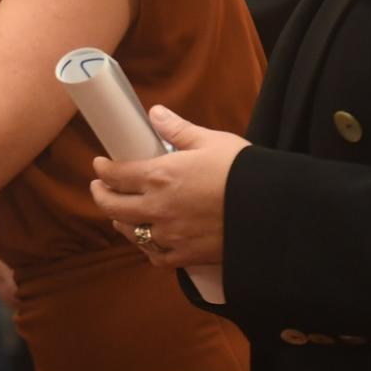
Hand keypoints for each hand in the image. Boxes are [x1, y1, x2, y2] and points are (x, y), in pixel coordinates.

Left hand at [90, 106, 246, 268]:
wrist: (271, 211)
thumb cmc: (243, 172)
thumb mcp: (211, 141)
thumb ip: (178, 130)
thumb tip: (156, 113)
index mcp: (159, 175)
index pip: (116, 174)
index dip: (102, 169)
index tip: (100, 164)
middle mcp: (157, 207)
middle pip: (112, 206)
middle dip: (101, 194)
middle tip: (100, 188)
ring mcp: (169, 235)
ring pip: (129, 232)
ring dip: (120, 220)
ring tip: (121, 213)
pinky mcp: (184, 256)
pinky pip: (154, 255)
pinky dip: (147, 247)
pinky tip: (148, 239)